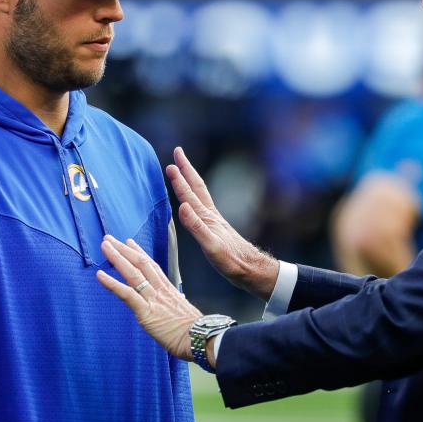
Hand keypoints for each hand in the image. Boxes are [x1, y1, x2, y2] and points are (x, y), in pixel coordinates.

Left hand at [95, 235, 202, 361]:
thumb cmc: (195, 330)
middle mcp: (160, 290)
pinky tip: (100, 275)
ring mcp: (152, 299)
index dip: (139, 253)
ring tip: (105, 246)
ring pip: (133, 273)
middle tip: (110, 239)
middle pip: (140, 263)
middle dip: (124, 250)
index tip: (129, 243)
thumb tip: (180, 298)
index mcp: (169, 290)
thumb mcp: (185, 311)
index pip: (152, 266)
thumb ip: (179, 302)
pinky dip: (112, 283)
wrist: (200, 338)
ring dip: (117, 258)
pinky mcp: (146, 312)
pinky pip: (126, 294)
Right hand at [167, 147, 278, 300]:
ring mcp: (214, 222)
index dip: (180, 178)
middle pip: (196, 187)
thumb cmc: (232, 262)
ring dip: (189, 181)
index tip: (171, 162)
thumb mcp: (212, 247)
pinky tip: (193, 202)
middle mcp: (210, 216)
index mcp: (207, 218)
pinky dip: (194, 199)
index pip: (190, 193)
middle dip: (186, 169)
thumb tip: (182, 206)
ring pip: (199, 195)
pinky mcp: (216, 230)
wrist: (251, 270)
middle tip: (178, 152)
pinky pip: (201, 207)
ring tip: (183, 171)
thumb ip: (197, 227)